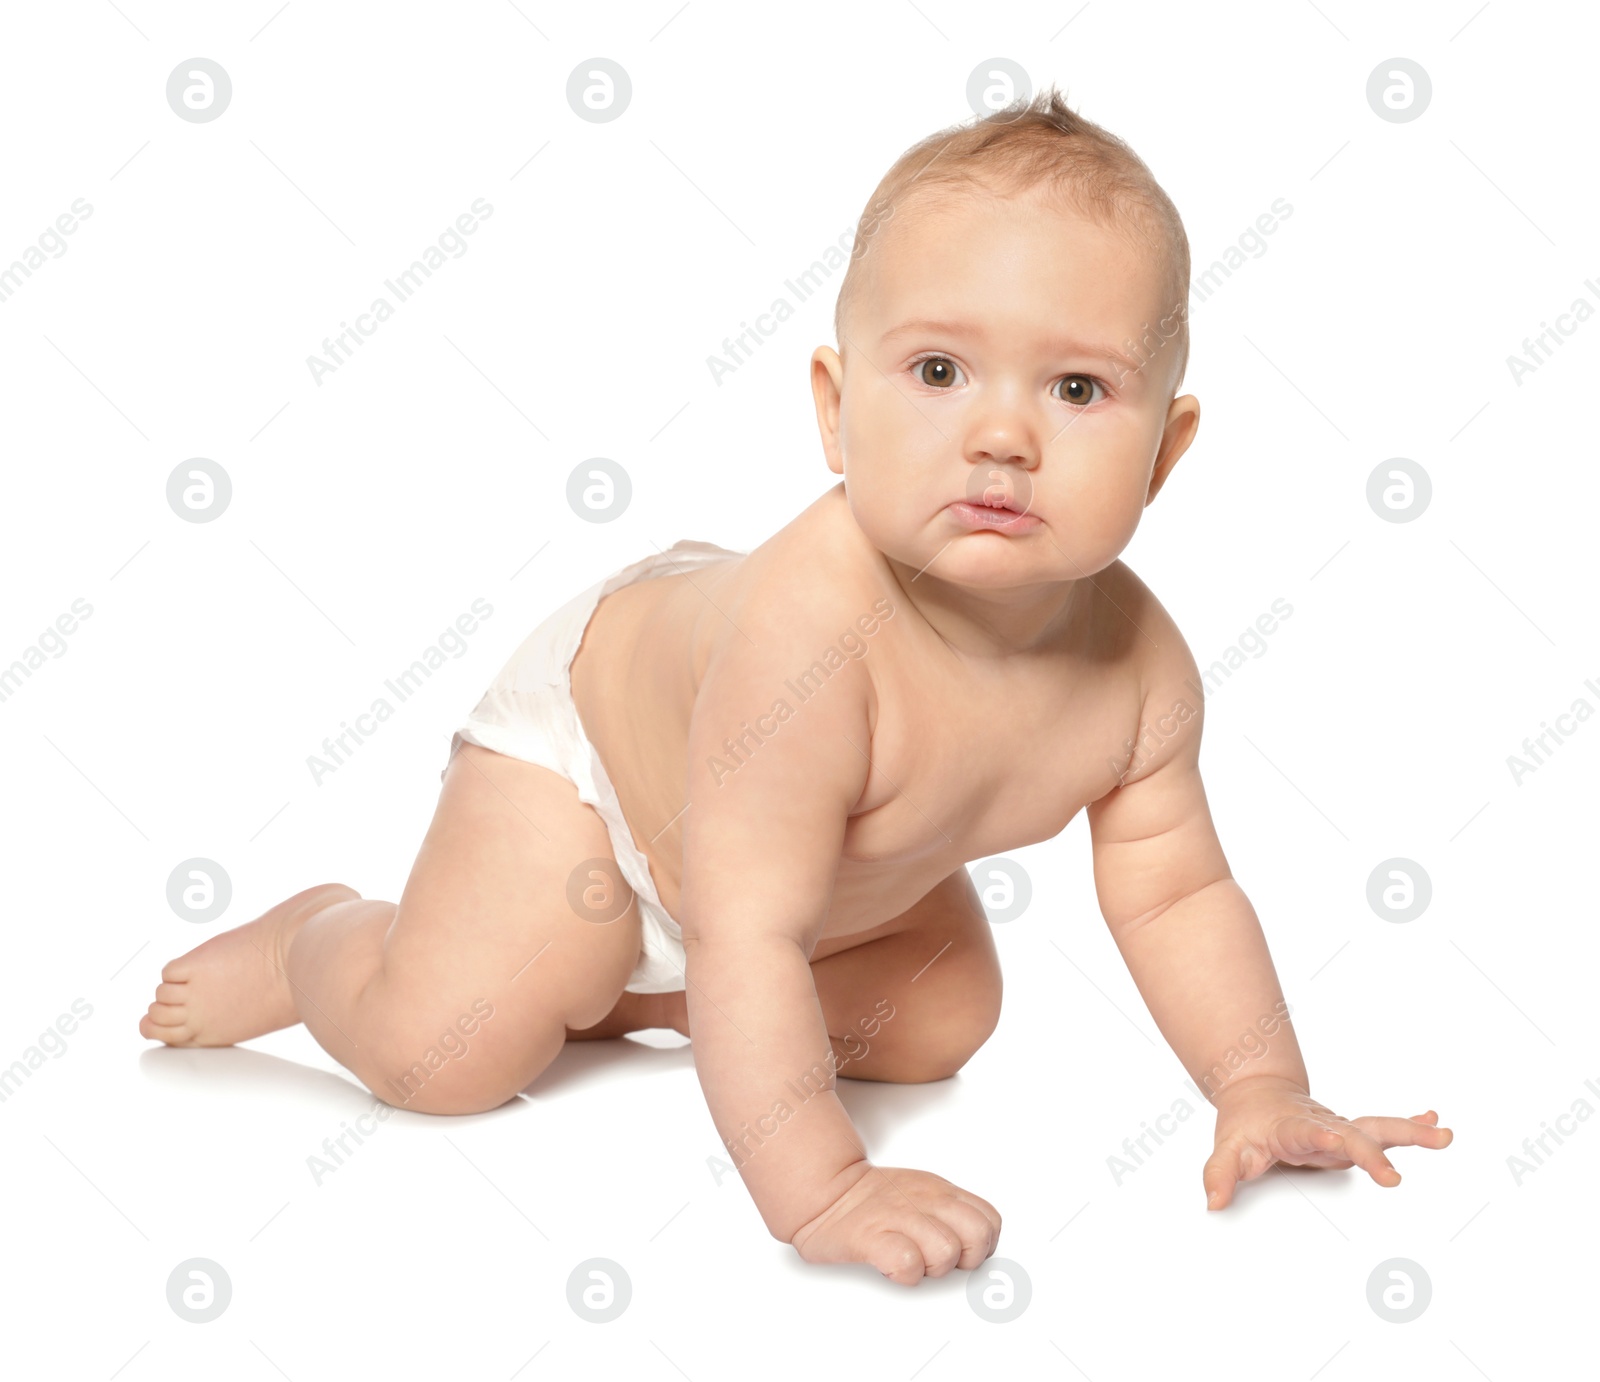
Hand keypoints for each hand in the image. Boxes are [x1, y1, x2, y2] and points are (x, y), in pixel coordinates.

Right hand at [789, 1162, 1001, 1285]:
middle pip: (978, 1236)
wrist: (825, 1191)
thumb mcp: (922, 1194)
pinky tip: (890, 1265)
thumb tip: (979, 1247)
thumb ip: (951, 1213)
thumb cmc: (874, 1201)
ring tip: (909, 1260)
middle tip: (937, 1260)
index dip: (980, 1247)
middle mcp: (926, 1201)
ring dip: (930, 1267)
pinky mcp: (871, 1237)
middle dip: (964, 1259)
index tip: (961, 1255)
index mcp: (941, 1192)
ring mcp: (899, 1217)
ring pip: (946, 1251)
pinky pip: (906, 1262)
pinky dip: (903, 1272)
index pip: (989, 1221)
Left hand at [1202, 1076, 1452, 1208]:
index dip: (1321, 1137)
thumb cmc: (1247, 1122)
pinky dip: (1408, 1127)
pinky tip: (1434, 1123)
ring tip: (1442, 1135)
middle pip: (1351, 1135)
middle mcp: (1323, 1126)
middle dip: (1373, 1154)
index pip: (1307, 1132)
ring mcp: (1340, 1130)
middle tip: (1393, 1177)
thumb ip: (1220, 1173)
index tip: (1336, 1142)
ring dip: (1409, 1132)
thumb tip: (1214, 1203)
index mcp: (1292, 1128)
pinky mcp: (1351, 1136)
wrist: (1258, 1092)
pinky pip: (1383, 1131)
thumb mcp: (1228, 1147)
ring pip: (1377, 1128)